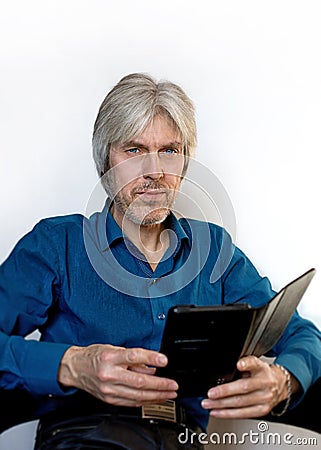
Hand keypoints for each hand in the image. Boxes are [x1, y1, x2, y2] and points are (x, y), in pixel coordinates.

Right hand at [58, 344, 177, 406]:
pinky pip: (131, 402)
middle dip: (160, 384)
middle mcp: (109, 374)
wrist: (75, 368)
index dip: (151, 358)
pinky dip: (145, 400)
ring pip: (137, 395)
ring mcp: (109, 389)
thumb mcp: (114, 348)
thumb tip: (151, 366)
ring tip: (169, 393)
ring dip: (156, 395)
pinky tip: (154, 398)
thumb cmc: (94, 356)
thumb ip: (133, 358)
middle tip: (173, 385)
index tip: (164, 361)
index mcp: (110, 357)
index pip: (134, 356)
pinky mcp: (109, 399)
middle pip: (139, 381)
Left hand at [201, 356, 296, 418]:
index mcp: (261, 368)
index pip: (254, 363)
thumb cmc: (262, 373)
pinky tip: (217, 412)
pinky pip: (243, 414)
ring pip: (241, 403)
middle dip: (224, 392)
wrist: (279, 385)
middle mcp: (265, 383)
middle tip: (210, 393)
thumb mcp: (254, 364)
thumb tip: (222, 372)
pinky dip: (228, 414)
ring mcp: (265, 398)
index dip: (246, 364)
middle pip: (244, 387)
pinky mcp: (262, 410)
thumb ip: (242, 365)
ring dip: (222, 405)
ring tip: (208, 404)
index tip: (238, 365)